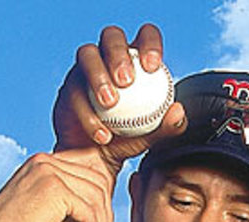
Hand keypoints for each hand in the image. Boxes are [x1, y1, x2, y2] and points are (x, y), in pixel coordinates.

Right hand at [0, 148, 115, 221]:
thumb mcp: (38, 206)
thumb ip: (59, 196)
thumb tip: (93, 203)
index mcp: (42, 162)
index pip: (89, 168)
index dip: (102, 195)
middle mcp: (45, 161)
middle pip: (97, 181)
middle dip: (106, 212)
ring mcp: (49, 173)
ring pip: (97, 197)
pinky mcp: (54, 191)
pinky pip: (89, 212)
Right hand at [52, 23, 186, 175]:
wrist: (98, 158)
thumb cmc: (127, 140)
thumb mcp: (151, 136)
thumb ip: (167, 126)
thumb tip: (178, 111)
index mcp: (136, 60)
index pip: (145, 36)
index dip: (149, 43)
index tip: (152, 67)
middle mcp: (109, 57)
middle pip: (112, 36)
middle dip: (118, 54)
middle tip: (126, 81)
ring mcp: (86, 68)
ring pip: (87, 54)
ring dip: (98, 76)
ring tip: (110, 103)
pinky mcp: (70, 85)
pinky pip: (75, 90)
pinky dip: (88, 112)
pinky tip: (102, 134)